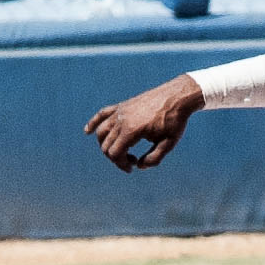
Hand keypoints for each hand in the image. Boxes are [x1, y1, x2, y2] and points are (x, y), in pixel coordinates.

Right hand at [84, 75, 203, 171]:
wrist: (177, 96)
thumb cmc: (175, 120)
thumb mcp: (169, 143)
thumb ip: (154, 158)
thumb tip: (139, 166)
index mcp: (132, 130)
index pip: (114, 153)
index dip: (120, 164)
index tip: (132, 167)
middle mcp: (121, 120)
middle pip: (106, 145)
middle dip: (116, 158)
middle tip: (133, 160)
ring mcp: (120, 111)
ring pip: (102, 132)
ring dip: (106, 145)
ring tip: (121, 151)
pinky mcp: (122, 105)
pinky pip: (102, 114)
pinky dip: (93, 123)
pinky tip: (88, 131)